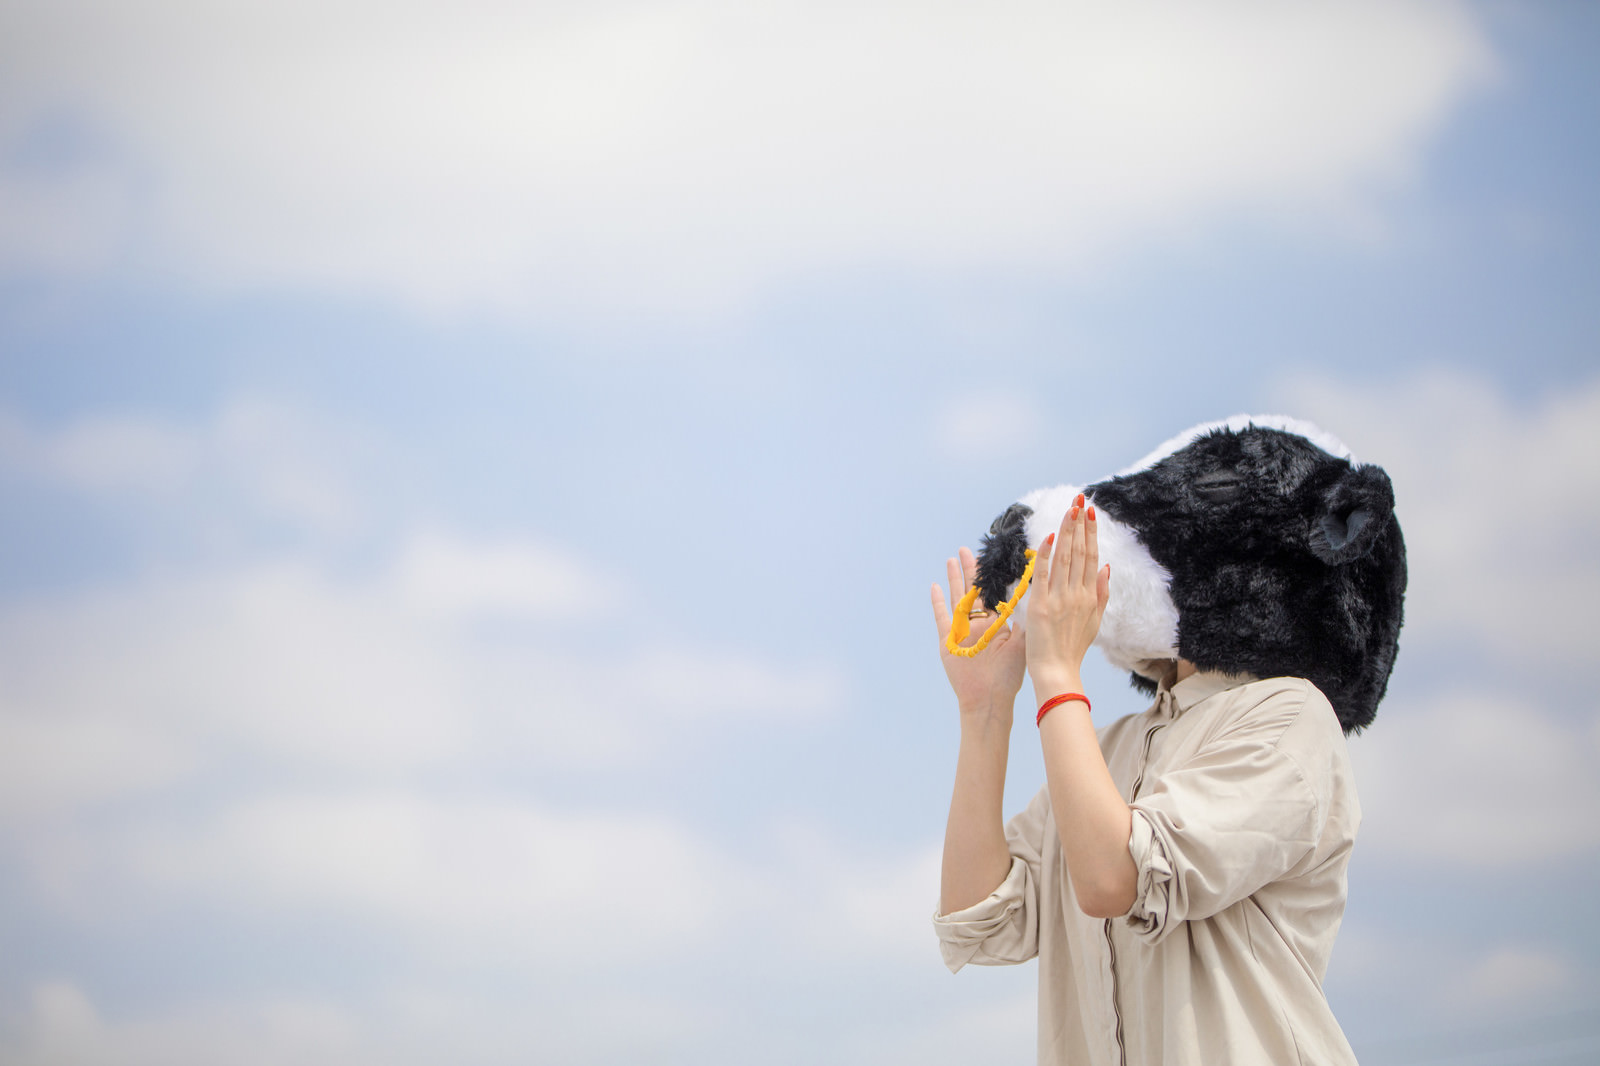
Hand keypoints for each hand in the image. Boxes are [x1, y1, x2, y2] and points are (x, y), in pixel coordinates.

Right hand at [931, 546, 1026, 721]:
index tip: (994, 558)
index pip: (994, 594)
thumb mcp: (1021, 645)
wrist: (989, 699)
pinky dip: (938, 602)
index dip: (993, 577)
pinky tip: (935, 586)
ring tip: (952, 559)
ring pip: (957, 598)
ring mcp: (961, 631)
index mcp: (996, 624)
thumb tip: (1036, 598)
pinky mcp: (947, 641)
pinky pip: (942, 617)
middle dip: (970, 570)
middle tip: (967, 549)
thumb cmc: (1008, 677)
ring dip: (954, 579)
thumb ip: (1024, 622)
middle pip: (973, 591)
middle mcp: (978, 625)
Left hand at [1025, 494, 1110, 691]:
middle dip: (1080, 524)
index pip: (1091, 557)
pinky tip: (1048, 537)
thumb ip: (1101, 593)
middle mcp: (1077, 594)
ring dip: (1067, 533)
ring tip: (1069, 510)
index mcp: (1089, 596)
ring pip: (1065, 559)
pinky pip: (1044, 576)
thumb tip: (1107, 567)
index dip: (1090, 533)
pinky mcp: (1041, 607)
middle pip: (1080, 552)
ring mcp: (1060, 600)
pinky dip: (1046, 556)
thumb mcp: (1094, 621)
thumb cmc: (1072, 649)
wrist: (1057, 672)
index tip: (1089, 512)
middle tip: (1079, 499)